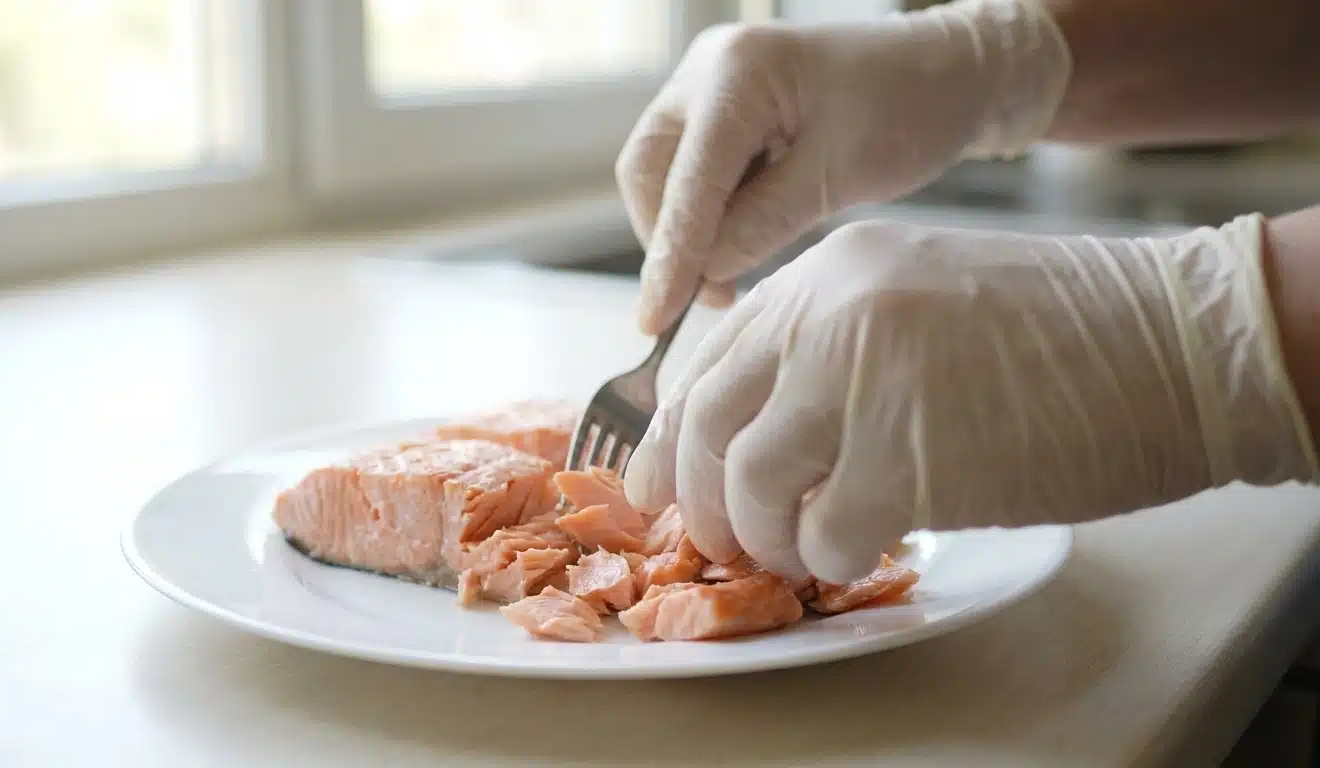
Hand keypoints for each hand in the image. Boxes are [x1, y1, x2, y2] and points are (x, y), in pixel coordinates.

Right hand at [617, 0, 1070, 334]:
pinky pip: (690, 167)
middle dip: (670, 238)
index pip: (686, 179)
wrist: (947, 70)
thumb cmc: (909, 107)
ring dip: (687, 229)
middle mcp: (708, 68)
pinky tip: (742, 237)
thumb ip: (762, 224)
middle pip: (649, 170)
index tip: (658, 318)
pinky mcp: (721, 106)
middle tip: (711, 296)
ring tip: (732, 273)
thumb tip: (702, 274)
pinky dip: (707, 211)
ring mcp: (710, 83)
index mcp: (739, 71)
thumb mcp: (840, 176)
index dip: (671, 255)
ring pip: (662, 172)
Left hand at [624, 216, 1316, 582]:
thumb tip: (754, 430)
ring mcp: (864, 382)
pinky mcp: (909, 457)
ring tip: (802, 549)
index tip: (658, 489)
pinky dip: (833, 557)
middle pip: (705, 427)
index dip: (668, 438)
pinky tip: (867, 548)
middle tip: (725, 542)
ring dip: (765, 538)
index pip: (707, 363)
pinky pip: (825, 532)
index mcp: (826, 275)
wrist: (1172, 341)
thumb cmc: (1058, 332)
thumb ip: (827, 348)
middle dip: (700, 502)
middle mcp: (828, 317)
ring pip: (749, 486)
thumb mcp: (915, 300)